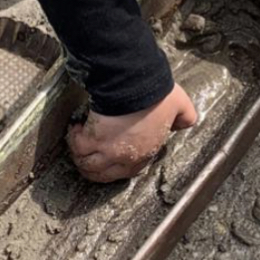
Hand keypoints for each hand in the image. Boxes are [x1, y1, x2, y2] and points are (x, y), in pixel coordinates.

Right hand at [67, 84, 197, 183]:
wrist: (136, 87)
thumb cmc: (157, 96)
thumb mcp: (180, 107)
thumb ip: (185, 118)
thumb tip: (185, 123)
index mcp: (145, 152)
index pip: (129, 170)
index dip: (117, 168)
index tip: (111, 161)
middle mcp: (125, 156)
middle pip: (103, 173)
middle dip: (93, 169)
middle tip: (87, 160)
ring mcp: (107, 150)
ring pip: (88, 164)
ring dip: (81, 157)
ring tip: (77, 147)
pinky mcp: (92, 138)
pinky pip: (77, 146)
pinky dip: (73, 139)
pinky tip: (75, 130)